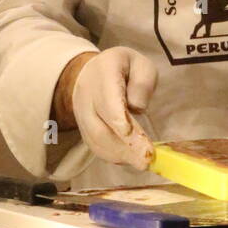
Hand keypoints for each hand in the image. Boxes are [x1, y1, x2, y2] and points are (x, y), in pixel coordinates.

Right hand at [67, 47, 157, 170]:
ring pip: (96, 138)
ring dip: (119, 154)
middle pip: (100, 124)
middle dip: (123, 144)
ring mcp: (82, 112)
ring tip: (142, 162)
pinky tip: (129, 160)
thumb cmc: (124, 69)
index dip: (115, 115)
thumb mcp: (140, 64)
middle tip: (146, 159)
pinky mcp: (83, 129)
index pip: (106, 96)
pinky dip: (111, 155)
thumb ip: (143, 82)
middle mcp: (87, 93)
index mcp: (104, 70)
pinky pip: (94, 145)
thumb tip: (138, 107)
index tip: (128, 131)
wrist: (92, 73)